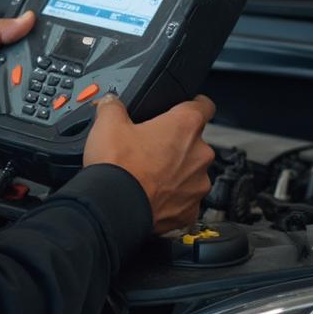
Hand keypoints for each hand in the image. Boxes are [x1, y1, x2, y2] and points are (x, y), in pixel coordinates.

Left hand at [0, 11, 34, 155]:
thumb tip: (25, 19)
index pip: (19, 50)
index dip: (34, 47)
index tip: (53, 42)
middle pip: (28, 77)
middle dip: (35, 75)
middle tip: (35, 71)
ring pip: (25, 103)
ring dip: (27, 99)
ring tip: (22, 92)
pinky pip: (14, 129)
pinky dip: (17, 123)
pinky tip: (17, 115)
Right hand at [83, 94, 215, 233]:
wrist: (114, 208)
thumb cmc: (118, 165)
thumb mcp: (108, 122)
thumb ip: (114, 105)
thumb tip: (112, 102)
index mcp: (185, 126)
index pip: (204, 105)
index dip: (196, 103)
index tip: (188, 105)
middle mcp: (199, 154)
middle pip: (194, 141)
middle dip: (176, 142)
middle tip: (150, 146)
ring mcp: (198, 185)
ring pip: (191, 171)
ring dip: (176, 171)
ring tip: (149, 174)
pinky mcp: (191, 211)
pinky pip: (185, 199)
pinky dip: (172, 197)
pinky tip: (152, 195)